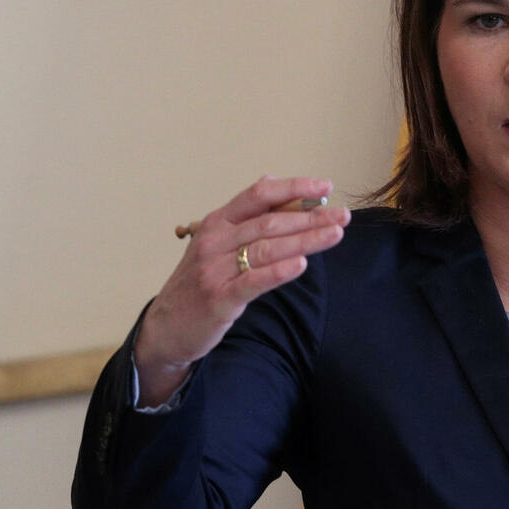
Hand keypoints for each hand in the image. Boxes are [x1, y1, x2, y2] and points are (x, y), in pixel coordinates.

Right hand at [133, 176, 350, 405]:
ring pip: (266, 249)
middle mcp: (214, 241)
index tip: (325, 186)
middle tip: (342, 215)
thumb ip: (245, 215)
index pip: (258, 196)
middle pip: (269, 222)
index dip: (293, 188)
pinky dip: (278, 272)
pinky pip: (252, 282)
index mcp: (217, 223)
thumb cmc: (200, 281)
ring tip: (335, 234)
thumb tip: (270, 180)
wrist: (166, 327)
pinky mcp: (218, 299)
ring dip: (304, 240)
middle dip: (310, 217)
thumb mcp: (217, 242)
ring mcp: (214, 270)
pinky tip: (302, 264)